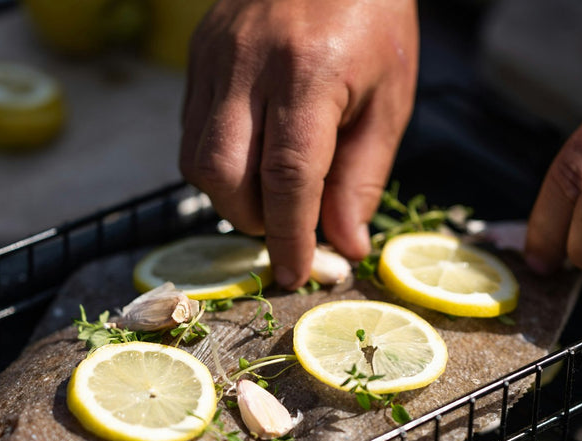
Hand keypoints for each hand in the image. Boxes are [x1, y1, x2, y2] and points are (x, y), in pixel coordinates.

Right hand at [179, 0, 418, 287]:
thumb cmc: (375, 16)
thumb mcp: (390, 98)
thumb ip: (362, 176)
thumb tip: (344, 245)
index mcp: (309, 72)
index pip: (287, 178)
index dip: (290, 237)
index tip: (297, 274)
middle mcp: (249, 63)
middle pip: (224, 175)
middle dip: (254, 220)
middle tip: (289, 226)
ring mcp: (214, 55)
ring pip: (195, 158)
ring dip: (230, 197)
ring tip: (271, 194)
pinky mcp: (197, 53)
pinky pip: (191, 129)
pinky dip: (218, 162)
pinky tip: (252, 157)